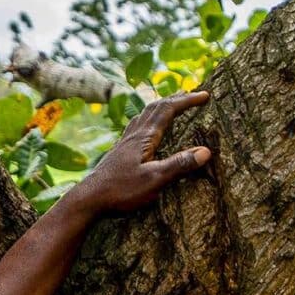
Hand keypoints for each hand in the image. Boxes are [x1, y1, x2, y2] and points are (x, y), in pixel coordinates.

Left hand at [69, 91, 213, 215]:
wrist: (89, 199)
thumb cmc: (120, 190)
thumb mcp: (154, 179)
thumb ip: (179, 165)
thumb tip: (206, 151)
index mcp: (144, 137)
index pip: (168, 110)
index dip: (187, 101)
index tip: (205, 96)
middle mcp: (133, 135)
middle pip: (155, 108)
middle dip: (176, 99)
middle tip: (193, 95)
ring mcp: (124, 143)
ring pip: (144, 115)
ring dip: (161, 107)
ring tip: (172, 105)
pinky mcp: (119, 153)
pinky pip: (136, 127)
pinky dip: (147, 120)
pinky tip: (145, 128)